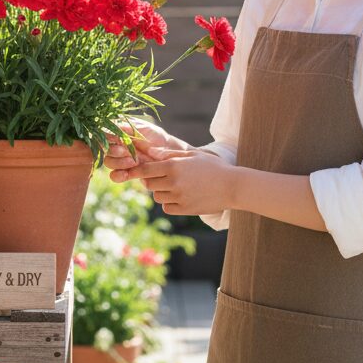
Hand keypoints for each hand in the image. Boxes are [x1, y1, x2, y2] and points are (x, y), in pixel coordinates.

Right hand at [103, 120, 188, 179]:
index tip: (116, 140)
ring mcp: (122, 160)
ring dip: (117, 163)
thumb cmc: (159, 138)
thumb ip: (127, 127)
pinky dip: (118, 176)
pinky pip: (115, 176)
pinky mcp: (128, 172)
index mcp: (120, 134)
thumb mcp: (144, 129)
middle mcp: (119, 146)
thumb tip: (110, 124)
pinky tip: (125, 175)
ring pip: (109, 162)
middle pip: (105, 150)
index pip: (105, 135)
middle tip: (125, 152)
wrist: (172, 155)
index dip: (107, 138)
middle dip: (114, 151)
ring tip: (133, 162)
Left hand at [111, 145, 236, 215]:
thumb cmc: (212, 167)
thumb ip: (168, 154)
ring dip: (162, 192)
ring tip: (177, 186)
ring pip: (157, 196)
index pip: (145, 170)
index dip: (136, 170)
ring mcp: (179, 197)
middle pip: (149, 184)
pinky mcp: (184, 210)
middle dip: (152, 180)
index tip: (130, 170)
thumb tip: (149, 153)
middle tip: (162, 177)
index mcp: (173, 166)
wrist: (233, 186)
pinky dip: (170, 203)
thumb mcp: (191, 155)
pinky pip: (167, 207)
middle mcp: (173, 182)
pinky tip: (182, 196)